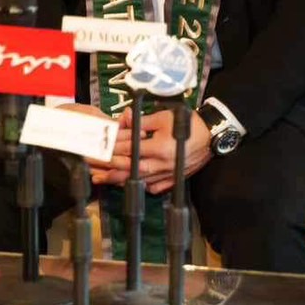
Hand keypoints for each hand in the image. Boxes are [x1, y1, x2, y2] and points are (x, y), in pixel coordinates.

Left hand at [90, 107, 211, 193]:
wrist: (211, 134)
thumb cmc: (186, 123)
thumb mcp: (162, 118)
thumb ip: (140, 122)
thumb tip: (122, 120)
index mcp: (158, 148)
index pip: (130, 151)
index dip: (112, 151)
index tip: (97, 151)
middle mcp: (162, 165)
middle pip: (132, 170)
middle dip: (111, 171)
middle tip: (94, 172)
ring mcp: (169, 174)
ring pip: (141, 180)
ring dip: (122, 181)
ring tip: (105, 180)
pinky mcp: (175, 178)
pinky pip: (156, 186)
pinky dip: (142, 186)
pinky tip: (130, 185)